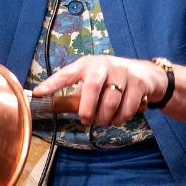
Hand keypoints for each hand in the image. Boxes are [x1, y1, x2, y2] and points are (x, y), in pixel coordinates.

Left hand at [32, 56, 166, 127]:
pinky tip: (118, 118)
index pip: (67, 73)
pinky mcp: (138, 82)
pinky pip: (128, 107)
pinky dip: (121, 118)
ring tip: (103, 121)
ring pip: (110, 101)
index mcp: (87, 65)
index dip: (52, 83)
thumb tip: (57, 108)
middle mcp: (104, 65)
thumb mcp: (93, 81)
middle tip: (86, 120)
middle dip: (86, 109)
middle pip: (91, 87)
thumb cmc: (112, 80)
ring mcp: (122, 72)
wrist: (147, 74)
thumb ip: (78, 95)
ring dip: (105, 117)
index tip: (38, 93)